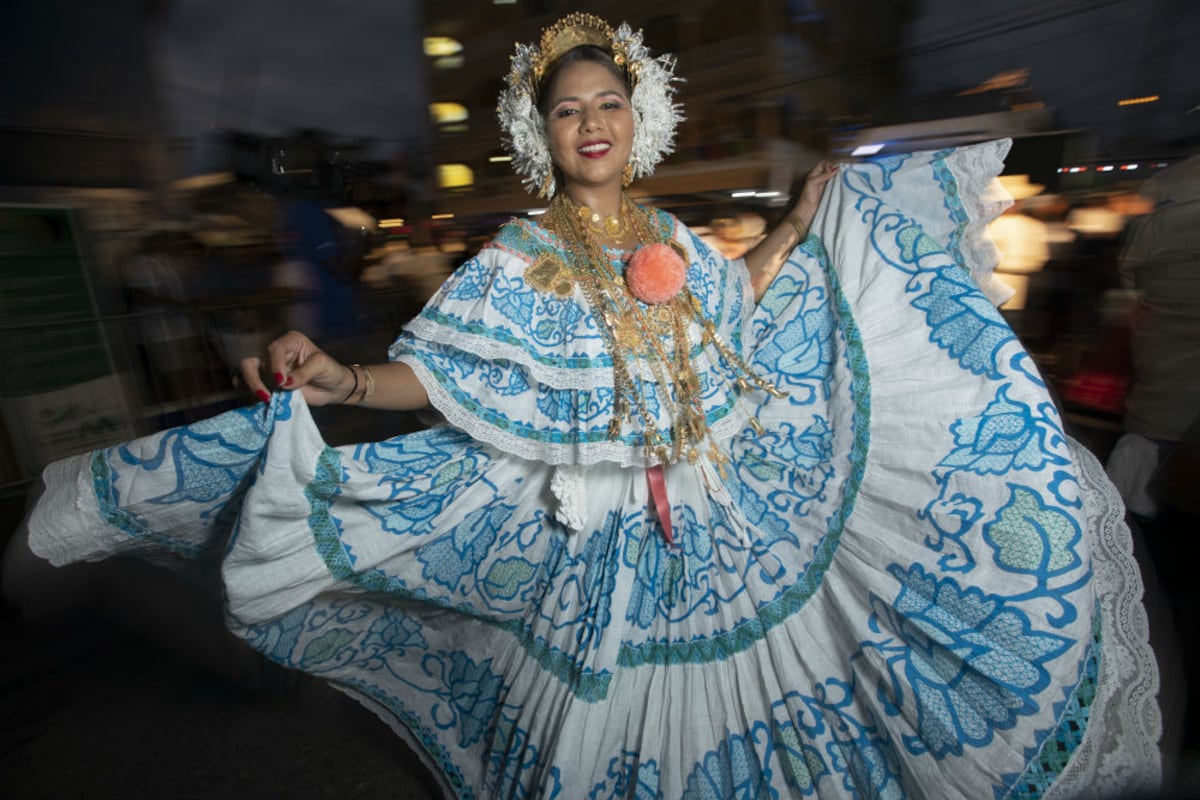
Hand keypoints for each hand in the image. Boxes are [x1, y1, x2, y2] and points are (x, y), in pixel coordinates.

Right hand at [239, 330, 353, 406]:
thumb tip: (284, 384)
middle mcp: (277, 353)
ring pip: (249, 375)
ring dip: (253, 387)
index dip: (275, 365)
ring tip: (266, 399)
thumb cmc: (330, 371)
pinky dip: (255, 394)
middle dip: (254, 377)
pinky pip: (255, 388)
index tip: (282, 381)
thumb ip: (304, 372)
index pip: (274, 349)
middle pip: (252, 360)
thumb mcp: (322, 366)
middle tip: (265, 394)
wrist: (334, 388)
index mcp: (290, 341)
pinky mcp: (270, 383)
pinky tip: (263, 402)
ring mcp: (270, 368)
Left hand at [786, 160, 839, 236]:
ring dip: (839, 176)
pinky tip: (844, 183)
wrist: (807, 211)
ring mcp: (825, 184)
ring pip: (833, 176)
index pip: (824, 164)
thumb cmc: (807, 196)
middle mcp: (820, 177)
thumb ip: (824, 175)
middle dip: (836, 169)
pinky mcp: (829, 191)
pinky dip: (839, 182)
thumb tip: (837, 169)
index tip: (834, 169)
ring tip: (845, 176)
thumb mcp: (813, 182)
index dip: (829, 164)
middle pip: (830, 169)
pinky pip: (835, 184)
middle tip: (842, 172)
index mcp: (814, 173)